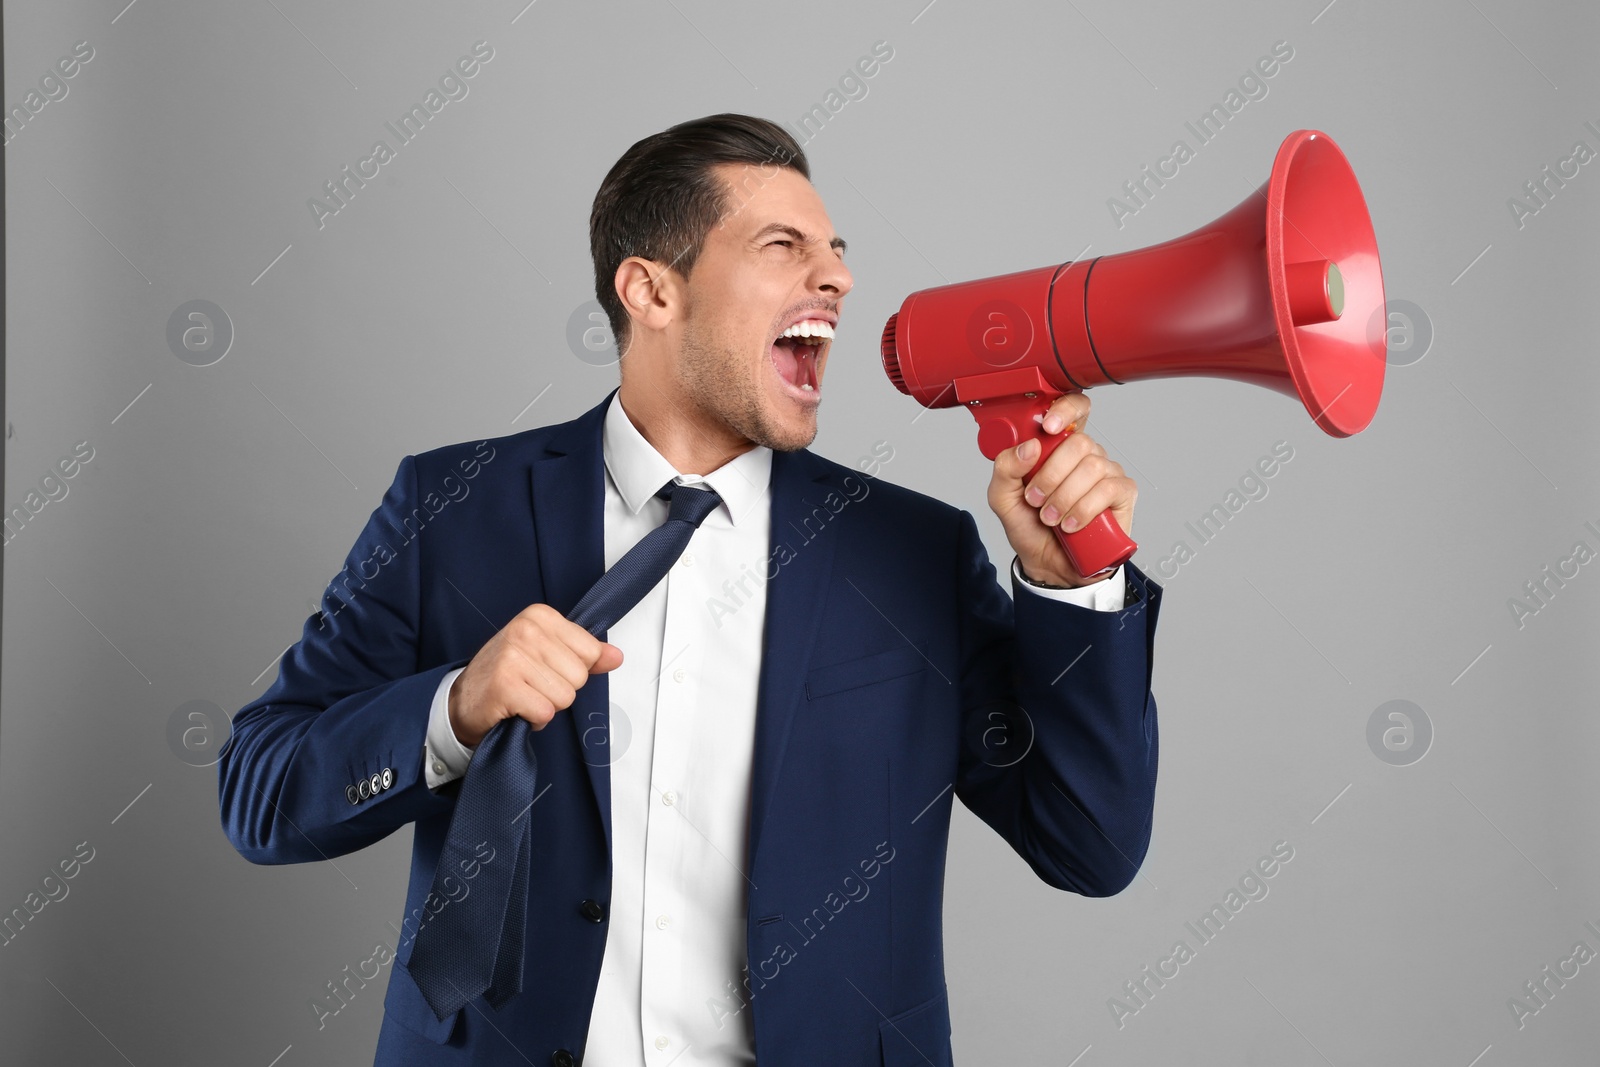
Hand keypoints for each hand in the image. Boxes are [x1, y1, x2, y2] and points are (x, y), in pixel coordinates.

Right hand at [447, 604, 622, 747]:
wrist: (464, 700)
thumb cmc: (506, 675)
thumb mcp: (548, 654)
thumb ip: (586, 654)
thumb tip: (616, 656)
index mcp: (540, 616)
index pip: (591, 652)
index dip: (573, 669)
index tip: (546, 668)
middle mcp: (525, 630)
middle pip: (579, 676)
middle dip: (560, 690)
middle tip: (532, 685)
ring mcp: (513, 657)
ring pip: (565, 697)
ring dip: (546, 706)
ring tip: (524, 696)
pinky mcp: (505, 686)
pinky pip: (546, 712)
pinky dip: (535, 719)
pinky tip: (516, 708)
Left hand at [986, 392, 1136, 586]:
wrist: (1048, 564)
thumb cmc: (1030, 527)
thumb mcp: (1003, 498)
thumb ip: (1005, 469)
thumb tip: (1029, 447)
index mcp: (1059, 446)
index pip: (1075, 409)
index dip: (1067, 409)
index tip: (1049, 427)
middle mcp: (1086, 455)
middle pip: (1080, 442)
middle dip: (1051, 475)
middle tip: (1036, 500)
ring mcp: (1107, 473)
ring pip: (1092, 467)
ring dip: (1064, 497)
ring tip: (1051, 518)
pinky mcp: (1123, 494)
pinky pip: (1108, 490)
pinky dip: (1084, 509)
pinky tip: (1072, 525)